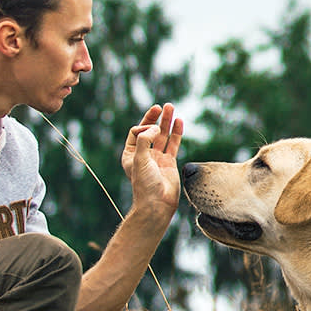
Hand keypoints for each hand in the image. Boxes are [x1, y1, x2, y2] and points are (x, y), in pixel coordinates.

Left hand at [120, 103, 183, 220]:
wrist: (158, 203)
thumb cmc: (145, 185)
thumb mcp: (139, 160)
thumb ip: (144, 141)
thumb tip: (154, 129)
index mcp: (131, 154)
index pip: (136, 132)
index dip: (142, 127)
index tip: (149, 132)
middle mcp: (144, 155)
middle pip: (149, 131)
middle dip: (155, 118)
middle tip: (162, 107)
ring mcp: (157, 158)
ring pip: (163, 135)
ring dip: (167, 122)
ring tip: (171, 107)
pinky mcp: (169, 162)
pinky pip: (173, 144)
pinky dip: (176, 132)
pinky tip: (179, 122)